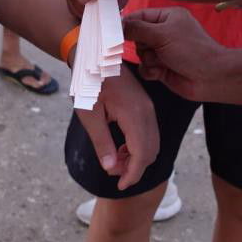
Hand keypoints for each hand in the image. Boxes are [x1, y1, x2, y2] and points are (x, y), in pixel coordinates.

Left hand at [74, 67, 157, 190]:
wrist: (94, 56)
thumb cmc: (88, 83)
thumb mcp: (89, 115)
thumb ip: (102, 143)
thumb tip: (112, 169)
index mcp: (134, 114)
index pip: (142, 154)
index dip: (133, 175)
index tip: (119, 186)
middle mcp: (147, 112)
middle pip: (151, 151)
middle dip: (135, 168)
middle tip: (113, 172)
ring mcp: (148, 107)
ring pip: (152, 143)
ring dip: (137, 157)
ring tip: (115, 160)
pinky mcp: (146, 106)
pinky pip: (149, 133)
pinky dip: (139, 146)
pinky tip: (121, 147)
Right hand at [124, 7, 225, 102]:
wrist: (210, 78)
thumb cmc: (191, 50)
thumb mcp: (162, 34)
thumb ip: (137, 29)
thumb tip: (117, 25)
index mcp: (168, 17)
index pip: (140, 16)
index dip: (127, 24)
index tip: (113, 31)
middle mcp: (165, 32)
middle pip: (137, 36)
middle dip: (142, 45)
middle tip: (152, 48)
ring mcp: (163, 51)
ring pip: (140, 53)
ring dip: (148, 59)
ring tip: (162, 62)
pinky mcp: (162, 67)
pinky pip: (144, 68)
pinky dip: (150, 70)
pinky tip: (161, 72)